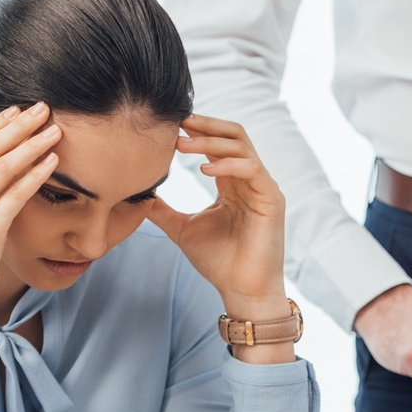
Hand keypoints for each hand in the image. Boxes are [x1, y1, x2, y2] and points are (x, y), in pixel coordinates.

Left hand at [146, 115, 294, 364]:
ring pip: (241, 147)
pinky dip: (227, 164)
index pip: (219, 144)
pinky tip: (203, 169)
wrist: (241, 290)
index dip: (197, 131)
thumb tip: (139, 197)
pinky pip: (251, 169)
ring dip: (210, 142)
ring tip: (182, 144)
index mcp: (232, 183)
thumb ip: (164, 210)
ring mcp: (263, 187)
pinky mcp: (271, 200)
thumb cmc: (219, 262)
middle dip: (206, 126)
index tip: (170, 123)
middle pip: (233, 136)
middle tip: (178, 121)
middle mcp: (250, 180)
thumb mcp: (182, 229)